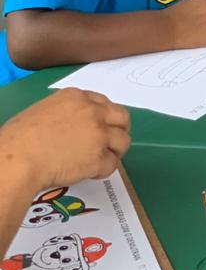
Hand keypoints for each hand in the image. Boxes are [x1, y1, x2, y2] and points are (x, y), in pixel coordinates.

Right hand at [0, 89, 130, 192]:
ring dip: (115, 151)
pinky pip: (112, 165)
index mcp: (76, 97)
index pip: (103, 102)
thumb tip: (73, 125)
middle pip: (122, 117)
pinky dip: (103, 170)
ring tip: (102, 159)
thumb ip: (65, 113)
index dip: (104, 115)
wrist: (17, 160)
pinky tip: (90, 173)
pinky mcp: (99, 158)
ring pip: (123, 141)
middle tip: (111, 141)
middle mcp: (93, 112)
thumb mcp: (42, 111)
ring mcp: (99, 135)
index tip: (101, 125)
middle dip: (120, 129)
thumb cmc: (18, 138)